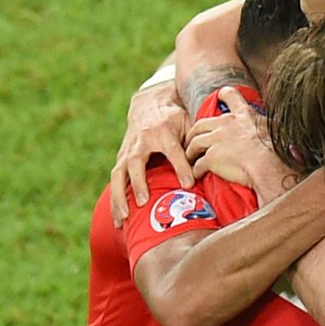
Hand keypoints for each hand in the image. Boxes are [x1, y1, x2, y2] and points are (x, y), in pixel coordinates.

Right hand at [110, 83, 191, 224]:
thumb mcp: (187, 124)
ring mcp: (128, 150)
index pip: (172, 150)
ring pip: (118, 174)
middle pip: (135, 162)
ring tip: (124, 219)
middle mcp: (141, 140)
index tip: (189, 184)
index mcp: (162, 131)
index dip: (181, 166)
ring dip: (119, 196)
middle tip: (142, 202)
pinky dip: (116, 201)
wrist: (149, 103)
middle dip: (137, 182)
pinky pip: (116, 181)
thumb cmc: (174, 118)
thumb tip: (208, 166)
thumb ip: (195, 144)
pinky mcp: (121, 159)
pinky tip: (119, 222)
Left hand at [185, 86, 268, 182]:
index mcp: (243, 116)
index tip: (220, 94)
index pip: (232, 96)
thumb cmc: (276, 152)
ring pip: (194, 144)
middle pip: (200, 124)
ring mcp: (216, 140)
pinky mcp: (211, 158)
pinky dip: (196, 170)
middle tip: (191, 142)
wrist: (268, 167)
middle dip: (193, 134)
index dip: (224, 95)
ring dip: (190, 152)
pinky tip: (197, 175)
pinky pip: (198, 165)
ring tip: (190, 160)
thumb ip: (268, 126)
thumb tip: (278, 126)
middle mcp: (226, 124)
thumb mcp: (274, 131)